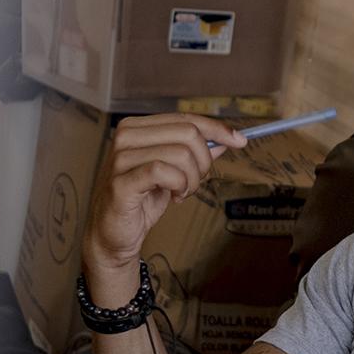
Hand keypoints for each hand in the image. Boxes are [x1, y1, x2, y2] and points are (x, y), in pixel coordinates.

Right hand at [82, 113, 245, 305]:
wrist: (113, 235)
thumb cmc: (141, 201)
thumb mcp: (173, 173)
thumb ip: (194, 154)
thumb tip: (225, 140)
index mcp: (137, 128)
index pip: (185, 119)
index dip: (216, 129)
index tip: (240, 141)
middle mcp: (125, 136)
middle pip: (187, 133)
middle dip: (203, 161)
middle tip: (195, 182)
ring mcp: (120, 158)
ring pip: (180, 154)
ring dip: (191, 179)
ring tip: (181, 192)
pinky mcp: (121, 182)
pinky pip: (164, 172)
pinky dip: (178, 186)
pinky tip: (173, 197)